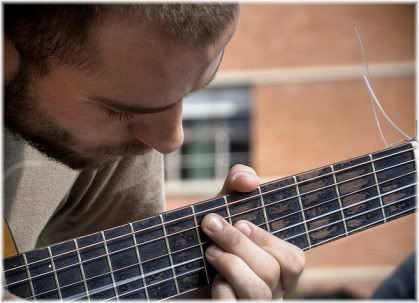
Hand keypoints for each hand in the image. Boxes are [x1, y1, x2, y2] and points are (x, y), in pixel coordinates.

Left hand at [201, 164, 305, 298]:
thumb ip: (235, 188)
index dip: (267, 239)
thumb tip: (249, 179)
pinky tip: (209, 282)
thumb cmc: (206, 239)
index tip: (241, 222)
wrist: (174, 268)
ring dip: (230, 265)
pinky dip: (220, 292)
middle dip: (238, 243)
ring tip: (209, 252)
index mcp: (276, 269)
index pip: (293, 259)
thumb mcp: (220, 210)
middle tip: (211, 226)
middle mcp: (270, 292)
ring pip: (257, 291)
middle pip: (271, 271)